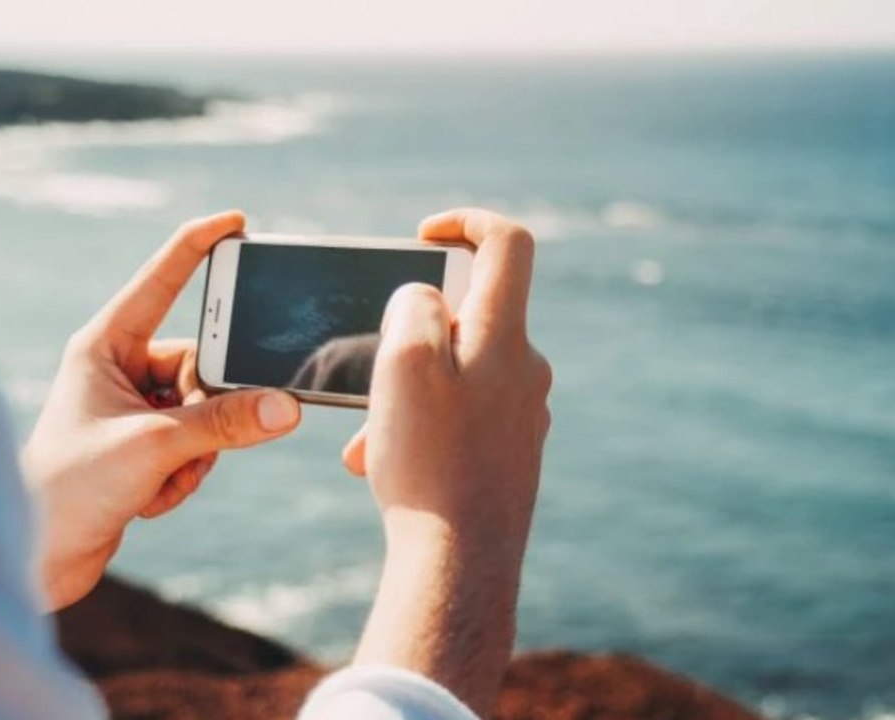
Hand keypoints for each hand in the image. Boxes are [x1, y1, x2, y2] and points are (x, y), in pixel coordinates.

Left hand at [23, 212, 300, 610]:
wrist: (38, 559)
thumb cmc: (70, 489)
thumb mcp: (156, 447)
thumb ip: (225, 423)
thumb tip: (287, 407)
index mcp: (105, 345)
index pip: (162, 281)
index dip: (200, 247)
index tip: (238, 222)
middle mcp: (120, 369)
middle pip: (204, 363)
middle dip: (209, 411)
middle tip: (187, 442)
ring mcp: (134, 408)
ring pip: (207, 411)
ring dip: (197, 453)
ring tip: (156, 480)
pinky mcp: (144, 445)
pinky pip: (198, 445)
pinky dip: (185, 475)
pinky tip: (148, 500)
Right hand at [344, 209, 551, 716]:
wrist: (460, 564)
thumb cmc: (429, 460)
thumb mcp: (403, 362)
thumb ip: (415, 307)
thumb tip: (427, 297)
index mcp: (505, 336)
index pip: (508, 244)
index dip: (466, 221)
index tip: (423, 234)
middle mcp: (526, 369)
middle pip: (471, 314)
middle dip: (410, 331)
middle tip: (371, 366)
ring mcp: (522, 413)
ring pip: (455, 374)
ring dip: (404, 391)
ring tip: (368, 437)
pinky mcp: (511, 451)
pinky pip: (461, 418)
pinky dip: (421, 426)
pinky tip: (383, 464)